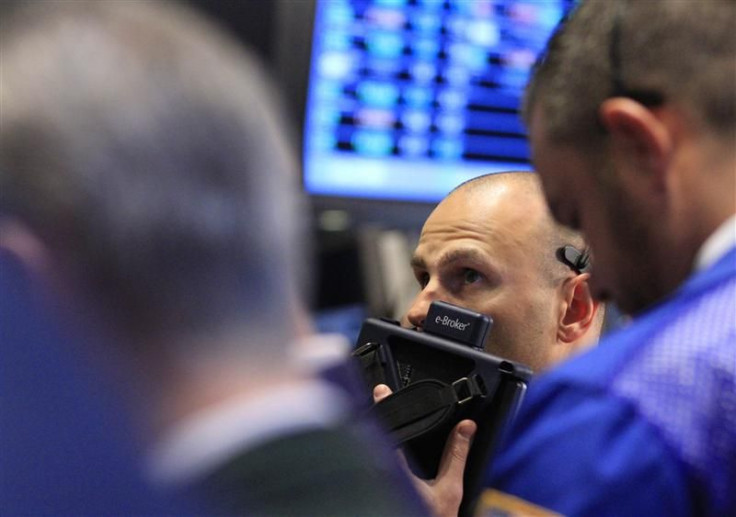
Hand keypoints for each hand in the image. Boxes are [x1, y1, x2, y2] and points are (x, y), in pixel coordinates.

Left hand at [373, 384, 475, 516]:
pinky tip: (381, 446)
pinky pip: (370, 465)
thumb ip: (456, 455)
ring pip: (367, 452)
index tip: (381, 390)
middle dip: (375, 419)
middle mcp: (378, 475)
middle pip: (371, 439)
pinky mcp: (375, 489)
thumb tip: (466, 427)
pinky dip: (376, 453)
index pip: (385, 432)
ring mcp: (374, 483)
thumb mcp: (450, 491)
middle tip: (380, 398)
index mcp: (394, 473)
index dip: (384, 408)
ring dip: (374, 435)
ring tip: (381, 416)